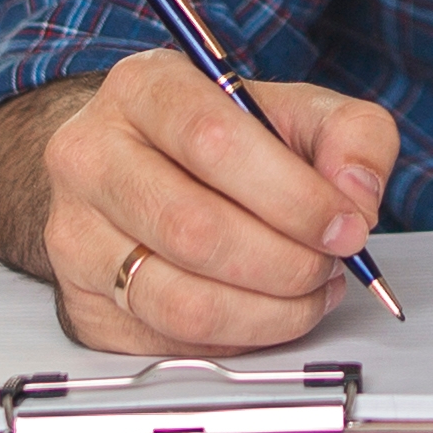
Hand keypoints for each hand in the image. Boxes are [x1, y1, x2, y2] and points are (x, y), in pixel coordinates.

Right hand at [16, 47, 399, 354]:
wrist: (132, 168)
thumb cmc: (216, 140)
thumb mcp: (293, 111)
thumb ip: (350, 134)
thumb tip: (357, 195)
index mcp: (144, 88)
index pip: (213, 140)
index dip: (293, 195)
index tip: (345, 226)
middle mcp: (91, 157)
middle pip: (194, 229)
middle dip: (286, 263)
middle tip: (329, 266)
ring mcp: (75, 236)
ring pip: (179, 301)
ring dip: (268, 312)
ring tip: (308, 293)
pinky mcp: (82, 305)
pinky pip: (170, 343)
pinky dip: (238, 338)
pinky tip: (265, 311)